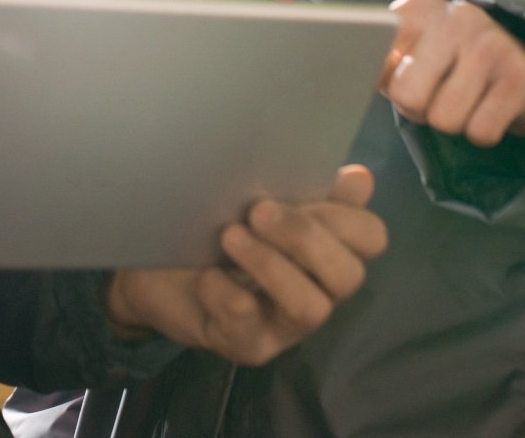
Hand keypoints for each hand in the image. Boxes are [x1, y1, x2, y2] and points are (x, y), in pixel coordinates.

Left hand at [103, 165, 386, 365]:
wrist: (155, 268)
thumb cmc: (213, 226)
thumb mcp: (255, 195)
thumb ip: (305, 186)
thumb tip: (359, 179)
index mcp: (327, 249)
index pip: (370, 237)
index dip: (347, 214)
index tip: (304, 189)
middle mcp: (317, 290)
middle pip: (347, 275)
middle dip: (305, 237)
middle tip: (258, 211)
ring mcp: (284, 325)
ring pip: (310, 308)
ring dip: (271, 266)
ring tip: (229, 237)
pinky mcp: (246, 345)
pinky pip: (248, 321)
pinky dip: (226, 291)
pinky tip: (205, 274)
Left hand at [379, 0, 524, 147]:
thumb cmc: (451, 60)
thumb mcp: (412, 48)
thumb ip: (380, 59)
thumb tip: (356, 80)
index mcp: (420, 7)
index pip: (376, 53)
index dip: (384, 81)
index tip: (398, 77)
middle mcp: (457, 18)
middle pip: (408, 96)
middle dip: (417, 109)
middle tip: (435, 95)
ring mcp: (492, 46)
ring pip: (444, 119)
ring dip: (451, 122)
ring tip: (464, 100)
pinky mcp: (521, 79)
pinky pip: (480, 132)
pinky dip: (480, 131)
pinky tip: (488, 108)